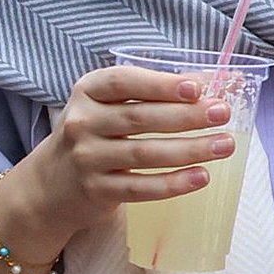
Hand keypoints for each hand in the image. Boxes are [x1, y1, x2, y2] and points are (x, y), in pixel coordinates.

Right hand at [0, 65, 239, 264]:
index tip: (197, 87)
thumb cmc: (95, 131)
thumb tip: (211, 84)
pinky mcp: (96, 191)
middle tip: (222, 113)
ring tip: (224, 145)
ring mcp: (87, 159)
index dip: (161, 84)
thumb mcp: (109, 103)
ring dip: (189, 150)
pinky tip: (201, 177)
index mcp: (88, 91)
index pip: (124, 81)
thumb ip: (150, 92)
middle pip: (140, 118)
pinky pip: (140, 188)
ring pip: (144, 154)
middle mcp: (82, 122)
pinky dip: (173, 184)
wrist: (50, 184)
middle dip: (186, 116)